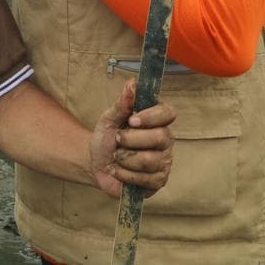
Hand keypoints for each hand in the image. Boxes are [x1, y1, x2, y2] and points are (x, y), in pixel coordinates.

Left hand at [88, 79, 174, 197]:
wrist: (96, 163)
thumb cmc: (106, 138)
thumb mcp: (109, 118)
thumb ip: (122, 103)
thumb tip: (132, 83)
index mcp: (157, 121)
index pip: (169, 113)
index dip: (152, 116)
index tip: (131, 120)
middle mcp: (165, 140)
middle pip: (160, 137)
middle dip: (131, 139)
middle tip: (117, 139)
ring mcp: (164, 162)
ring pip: (149, 160)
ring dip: (124, 158)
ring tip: (116, 156)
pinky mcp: (158, 181)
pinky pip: (145, 179)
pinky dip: (125, 174)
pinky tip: (118, 171)